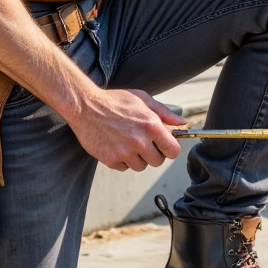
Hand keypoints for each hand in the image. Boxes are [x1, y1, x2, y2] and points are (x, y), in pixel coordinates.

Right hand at [70, 86, 184, 171]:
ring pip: (141, 166)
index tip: (164, 145)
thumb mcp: (142, 99)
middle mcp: (139, 141)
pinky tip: (116, 145)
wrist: (85, 106)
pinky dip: (122, 160)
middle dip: (153, 153)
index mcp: (151, 125)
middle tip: (143, 142)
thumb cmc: (115, 101)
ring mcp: (124, 152)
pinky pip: (124, 168)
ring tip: (127, 142)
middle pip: (158, 161)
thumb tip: (182, 124)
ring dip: (137, 158)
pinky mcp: (110, 160)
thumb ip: (164, 113)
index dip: (169, 148)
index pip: (173, 151)